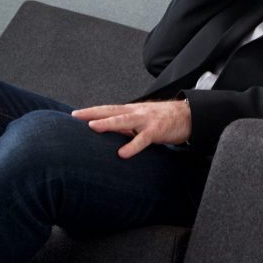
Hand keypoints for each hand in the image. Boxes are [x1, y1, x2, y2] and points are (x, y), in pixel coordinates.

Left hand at [71, 101, 190, 158]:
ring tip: (93, 127)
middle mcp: (136, 112)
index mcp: (131, 110)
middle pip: (111, 110)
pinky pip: (143, 139)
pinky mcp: (157, 130)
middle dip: (92, 113)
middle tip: (75, 116)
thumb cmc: (163, 119)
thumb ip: (126, 126)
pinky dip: (132, 146)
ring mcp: (146, 120)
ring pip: (124, 120)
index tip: (74, 114)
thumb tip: (109, 133)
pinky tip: (122, 154)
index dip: (91, 111)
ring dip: (108, 123)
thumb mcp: (142, 120)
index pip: (107, 109)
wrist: (188, 115)